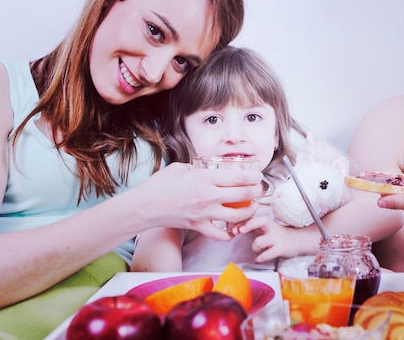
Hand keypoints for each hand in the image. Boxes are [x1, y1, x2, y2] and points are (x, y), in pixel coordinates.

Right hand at [134, 162, 261, 240]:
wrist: (144, 206)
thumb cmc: (159, 185)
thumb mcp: (180, 168)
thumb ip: (197, 169)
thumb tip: (208, 171)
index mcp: (205, 178)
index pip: (238, 177)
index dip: (253, 176)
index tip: (259, 175)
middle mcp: (208, 196)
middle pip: (243, 195)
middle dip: (256, 192)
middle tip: (259, 190)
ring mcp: (204, 213)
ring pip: (237, 216)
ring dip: (249, 212)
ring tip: (252, 208)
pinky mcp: (198, 226)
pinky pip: (220, 235)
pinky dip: (229, 234)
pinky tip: (233, 229)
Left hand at [233, 216, 307, 262]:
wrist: (296, 241)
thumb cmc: (276, 235)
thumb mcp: (264, 228)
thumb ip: (251, 228)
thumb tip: (234, 229)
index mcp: (266, 222)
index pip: (252, 217)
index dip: (242, 222)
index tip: (234, 229)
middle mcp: (271, 228)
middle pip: (259, 221)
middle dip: (247, 225)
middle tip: (239, 231)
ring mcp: (276, 238)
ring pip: (259, 241)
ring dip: (254, 247)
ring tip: (256, 250)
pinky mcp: (280, 249)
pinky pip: (266, 255)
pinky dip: (259, 259)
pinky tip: (257, 259)